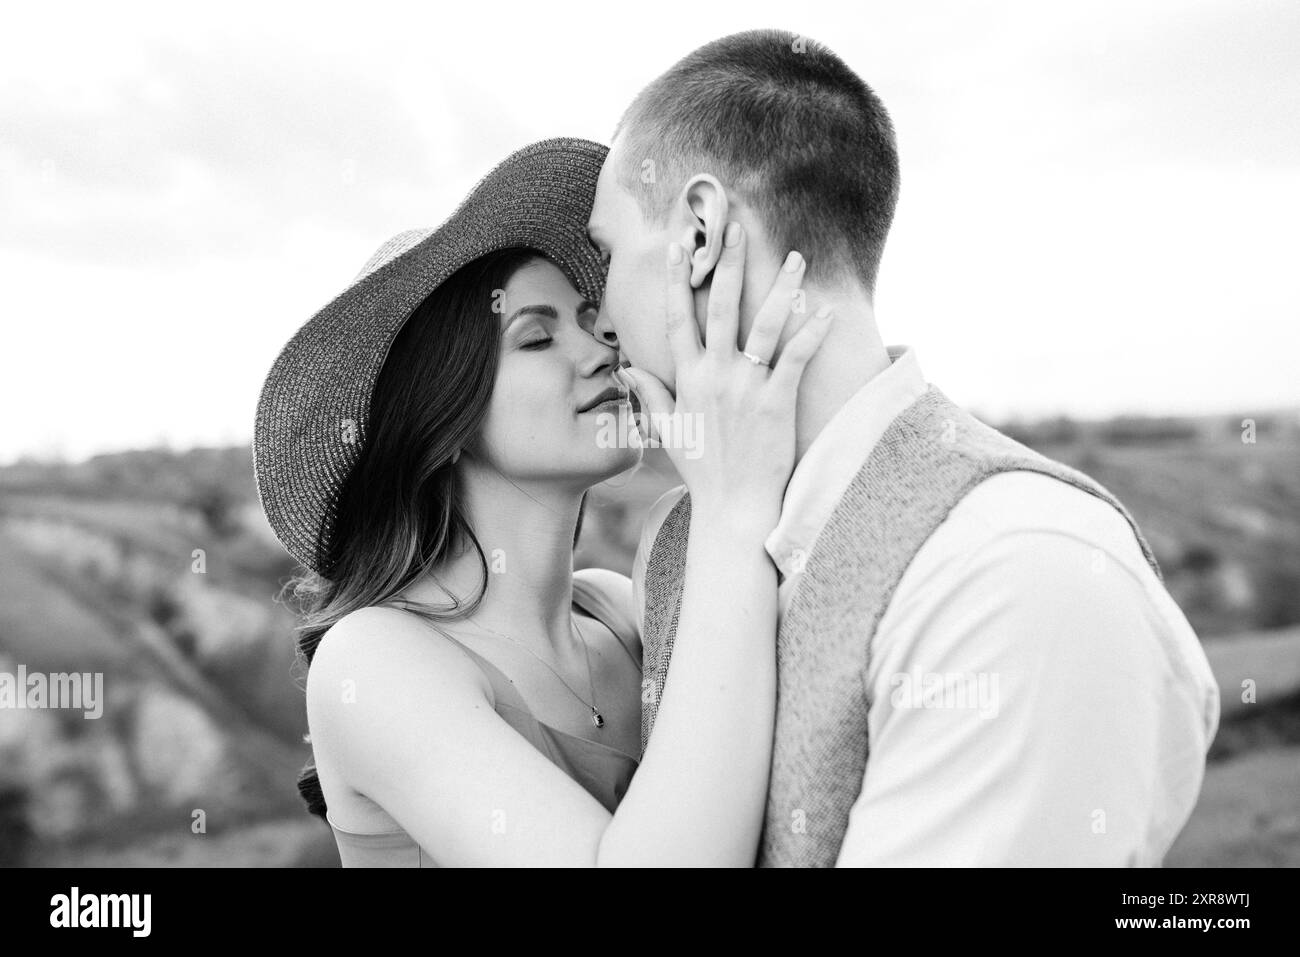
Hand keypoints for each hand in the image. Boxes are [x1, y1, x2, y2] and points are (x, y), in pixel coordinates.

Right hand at [618, 222, 832, 525]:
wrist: (733, 508)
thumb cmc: (703, 471)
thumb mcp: (669, 431)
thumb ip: (651, 395)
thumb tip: (628, 370)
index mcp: (687, 379)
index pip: (678, 319)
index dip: (676, 279)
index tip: (678, 244)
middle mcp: (714, 376)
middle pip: (719, 307)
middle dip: (726, 263)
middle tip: (735, 226)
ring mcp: (746, 387)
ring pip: (763, 324)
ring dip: (779, 287)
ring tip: (795, 256)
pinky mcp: (776, 401)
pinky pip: (796, 357)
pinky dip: (811, 332)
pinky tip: (826, 309)